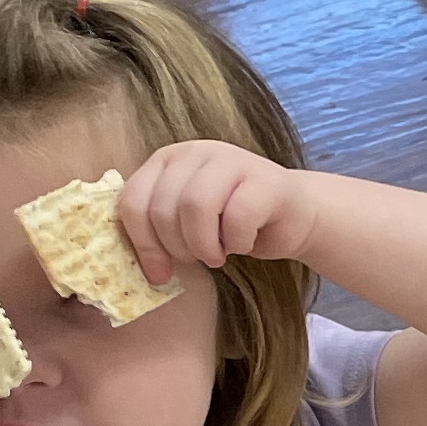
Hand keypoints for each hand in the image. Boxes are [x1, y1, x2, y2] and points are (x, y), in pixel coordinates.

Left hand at [118, 139, 325, 278]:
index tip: (159, 272)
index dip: (142, 243)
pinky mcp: (265, 179)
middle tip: (198, 258)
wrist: (292, 215)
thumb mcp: (186, 226)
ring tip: (218, 254)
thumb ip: (159, 234)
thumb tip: (151, 272)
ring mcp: (232, 160)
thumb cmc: (233, 223)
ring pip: (196, 206)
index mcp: (168, 160)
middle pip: (164, 208)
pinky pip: (237, 217)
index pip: (134, 200)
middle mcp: (196, 152)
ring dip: (205, 245)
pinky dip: (238, 243)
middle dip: (178, 247)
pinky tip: (244, 243)